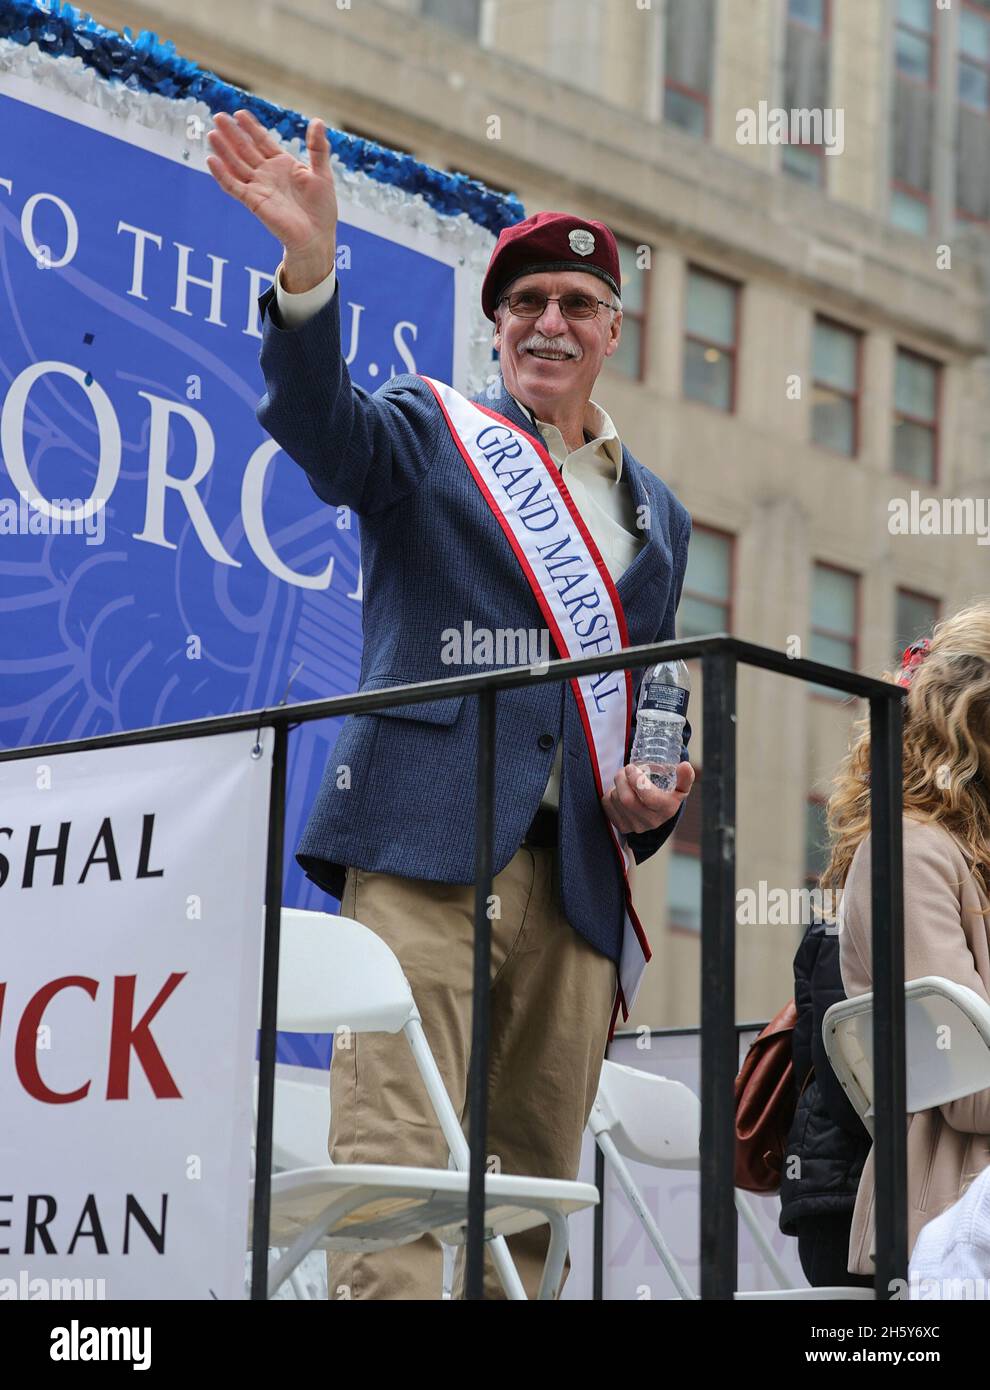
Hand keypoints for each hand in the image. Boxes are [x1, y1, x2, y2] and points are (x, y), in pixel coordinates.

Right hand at [205, 110, 337, 256]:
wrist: (317, 236)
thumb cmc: (322, 208)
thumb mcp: (322, 173)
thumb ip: (318, 148)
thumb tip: (318, 121)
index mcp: (282, 164)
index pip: (262, 141)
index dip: (251, 127)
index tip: (240, 113)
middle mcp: (267, 174)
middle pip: (245, 149)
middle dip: (232, 133)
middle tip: (218, 117)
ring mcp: (259, 187)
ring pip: (236, 165)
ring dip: (223, 150)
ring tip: (212, 134)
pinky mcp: (253, 202)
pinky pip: (233, 186)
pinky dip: (222, 174)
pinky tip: (211, 160)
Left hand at [601, 760, 693, 835]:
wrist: (656, 816)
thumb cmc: (667, 796)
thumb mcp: (680, 789)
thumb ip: (686, 777)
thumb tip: (685, 766)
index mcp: (666, 809)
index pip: (649, 797)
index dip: (637, 780)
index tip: (632, 768)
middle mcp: (651, 821)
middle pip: (627, 799)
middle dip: (621, 779)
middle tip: (624, 769)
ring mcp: (635, 826)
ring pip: (616, 799)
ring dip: (616, 785)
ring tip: (624, 780)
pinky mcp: (621, 826)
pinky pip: (607, 805)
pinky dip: (609, 794)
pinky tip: (619, 792)